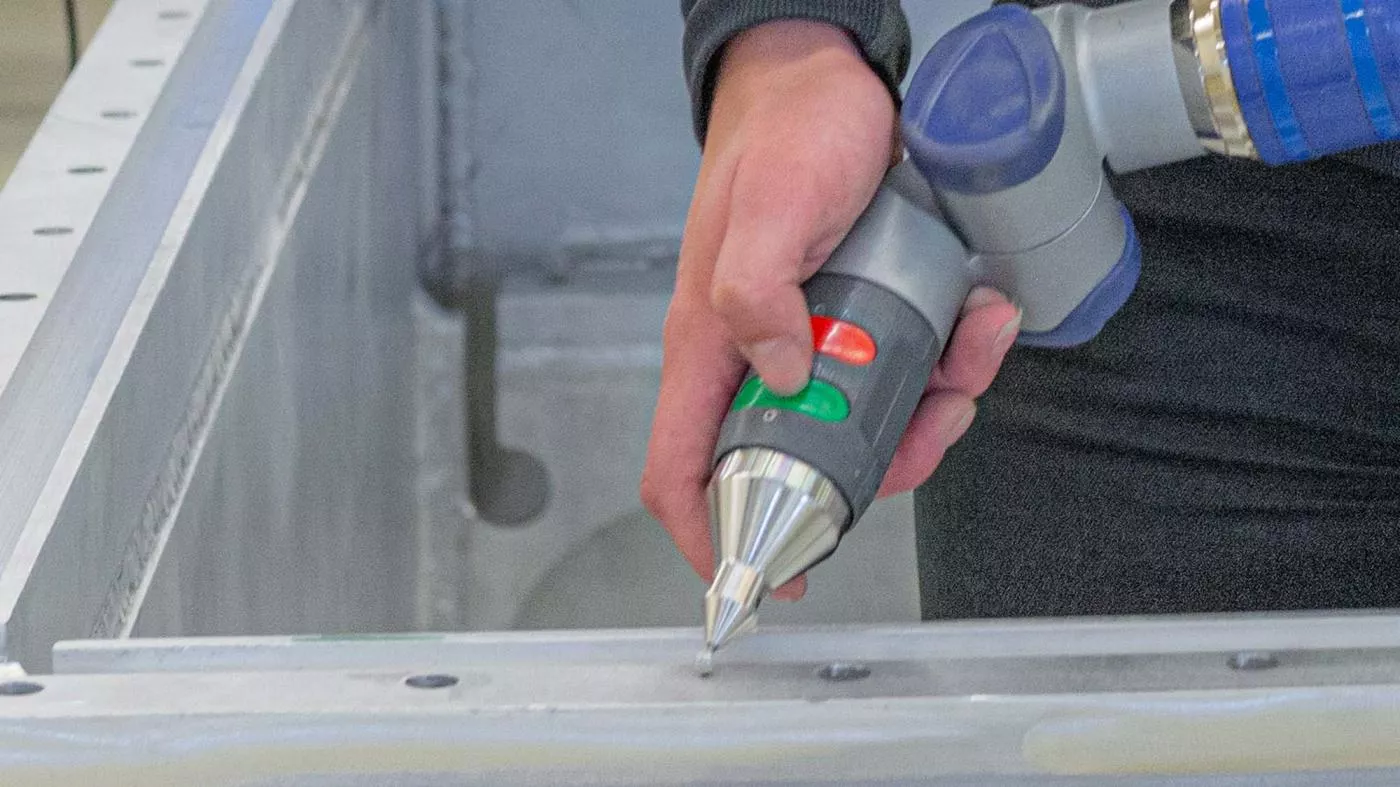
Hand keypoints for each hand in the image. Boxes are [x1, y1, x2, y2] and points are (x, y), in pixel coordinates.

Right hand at [641, 20, 1020, 599]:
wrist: (829, 81)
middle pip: (796, 466)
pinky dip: (950, 367)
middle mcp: (757, 355)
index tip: (753, 575)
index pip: (681, 465)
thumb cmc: (785, 133)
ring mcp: (811, 342)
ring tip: (964, 363)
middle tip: (918, 438)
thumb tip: (781, 376)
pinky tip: (975, 325)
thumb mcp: (767, 208)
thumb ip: (754, 295)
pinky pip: (905, 375)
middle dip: (866, 472)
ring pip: (863, 427)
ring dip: (925, 416)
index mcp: (711, 344)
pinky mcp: (859, 320)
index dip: (708, 533)